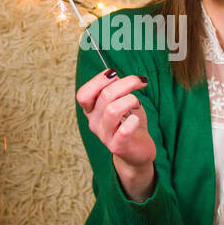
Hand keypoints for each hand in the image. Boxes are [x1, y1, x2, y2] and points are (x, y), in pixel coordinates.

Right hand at [76, 69, 155, 198]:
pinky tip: (136, 119)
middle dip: (126, 83)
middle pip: (105, 96)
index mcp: (91, 110)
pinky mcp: (117, 146)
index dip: (99, 80)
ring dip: (130, 100)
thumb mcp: (121, 101)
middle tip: (140, 81)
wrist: (137, 150)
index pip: (84, 93)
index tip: (115, 73)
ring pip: (113, 110)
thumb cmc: (129, 122)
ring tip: (137, 102)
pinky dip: (132, 121)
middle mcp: (94, 123)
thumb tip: (113, 75)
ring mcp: (104, 136)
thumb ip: (115, 88)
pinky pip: (123, 131)